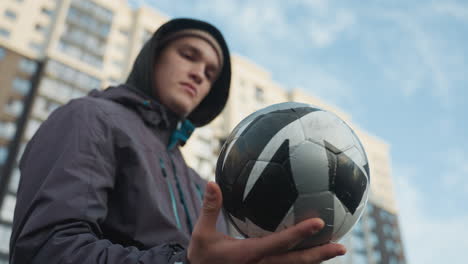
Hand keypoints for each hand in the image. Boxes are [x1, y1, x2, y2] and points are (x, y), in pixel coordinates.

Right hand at [187, 182, 345, 263]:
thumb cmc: (202, 255)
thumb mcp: (202, 233)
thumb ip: (210, 208)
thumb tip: (212, 182)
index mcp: (249, 255)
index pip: (279, 243)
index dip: (299, 233)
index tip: (318, 222)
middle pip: (296, 262)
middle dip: (320, 254)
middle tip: (342, 247)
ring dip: (317, 259)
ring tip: (336, 248)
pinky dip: (303, 260)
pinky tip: (314, 251)